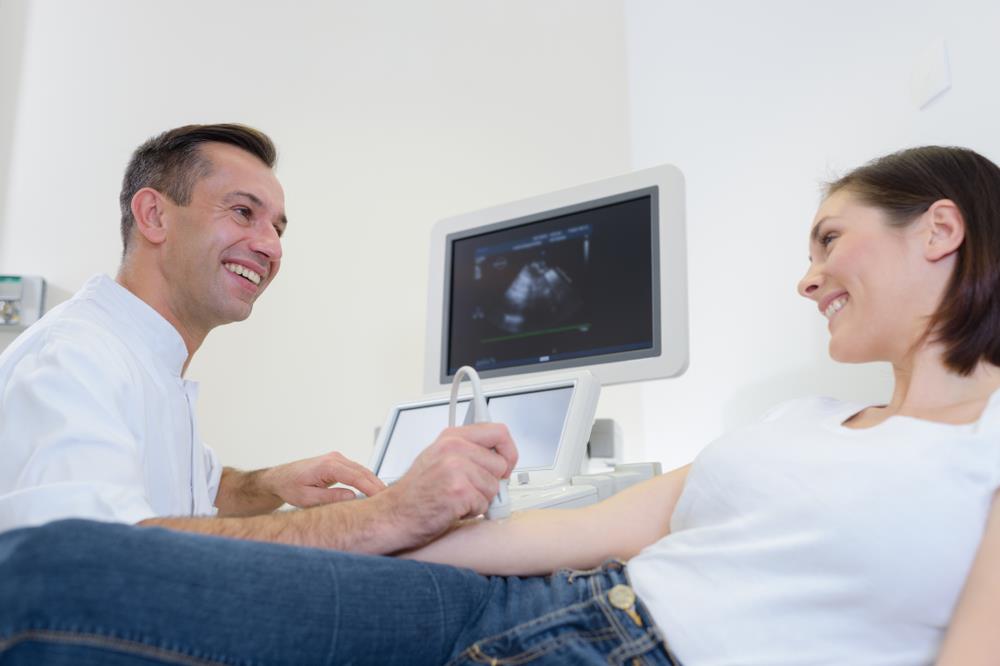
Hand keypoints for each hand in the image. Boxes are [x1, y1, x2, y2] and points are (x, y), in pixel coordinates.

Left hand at [262, 452, 386, 507]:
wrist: (280, 478)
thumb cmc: (291, 487)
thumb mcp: (307, 498)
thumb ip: (330, 498)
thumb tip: (353, 497)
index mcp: (327, 466)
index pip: (356, 477)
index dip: (371, 488)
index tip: (382, 498)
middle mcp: (335, 458)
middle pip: (364, 472)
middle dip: (378, 486)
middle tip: (391, 500)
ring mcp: (338, 459)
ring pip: (363, 470)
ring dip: (374, 483)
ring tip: (386, 498)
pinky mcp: (339, 463)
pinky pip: (358, 471)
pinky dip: (367, 480)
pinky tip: (374, 491)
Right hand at [372, 423, 517, 549]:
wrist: (393, 515)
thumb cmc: (415, 492)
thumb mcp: (439, 458)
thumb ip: (469, 452)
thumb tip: (501, 458)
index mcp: (451, 436)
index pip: (499, 431)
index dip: (508, 452)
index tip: (506, 464)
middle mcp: (453, 448)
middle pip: (501, 464)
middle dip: (490, 483)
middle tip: (469, 489)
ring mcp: (455, 468)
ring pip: (494, 487)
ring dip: (480, 500)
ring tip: (456, 499)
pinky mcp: (458, 491)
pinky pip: (484, 505)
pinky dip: (472, 512)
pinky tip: (452, 508)